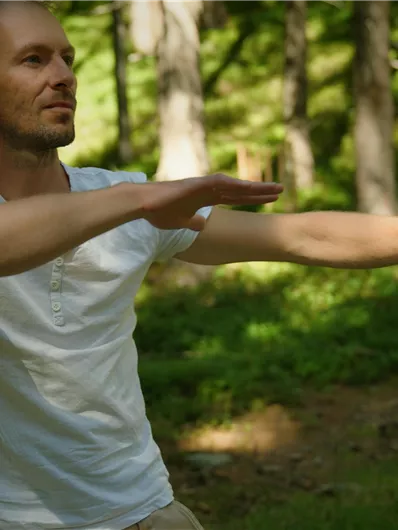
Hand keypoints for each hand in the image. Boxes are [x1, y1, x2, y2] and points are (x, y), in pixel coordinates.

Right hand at [137, 173, 282, 230]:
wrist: (142, 205)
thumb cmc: (158, 212)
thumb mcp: (180, 222)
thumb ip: (193, 222)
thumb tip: (202, 224)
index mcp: (206, 198)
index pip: (235, 197)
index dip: (253, 198)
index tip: (270, 199)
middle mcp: (208, 189)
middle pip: (240, 190)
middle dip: (260, 191)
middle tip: (281, 190)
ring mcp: (202, 186)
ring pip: (234, 185)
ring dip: (254, 187)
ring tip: (274, 188)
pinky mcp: (195, 185)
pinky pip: (218, 184)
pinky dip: (234, 185)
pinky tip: (249, 186)